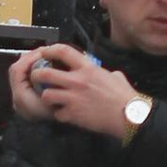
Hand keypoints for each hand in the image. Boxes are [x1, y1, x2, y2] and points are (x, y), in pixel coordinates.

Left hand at [10, 43, 145, 142]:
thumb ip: (103, 73)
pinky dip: (60, 115)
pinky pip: (57, 114)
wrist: (129, 116)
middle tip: (37, 77)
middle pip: (45, 73)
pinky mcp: (73, 115)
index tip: (45, 52)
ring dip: (47, 97)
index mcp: (88, 68)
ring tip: (52, 99)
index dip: (50, 50)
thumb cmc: (124, 96)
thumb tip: (104, 73)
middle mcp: (78, 81)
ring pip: (46, 95)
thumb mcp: (115, 76)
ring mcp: (73, 98)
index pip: (63, 51)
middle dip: (37, 75)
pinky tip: (65, 114)